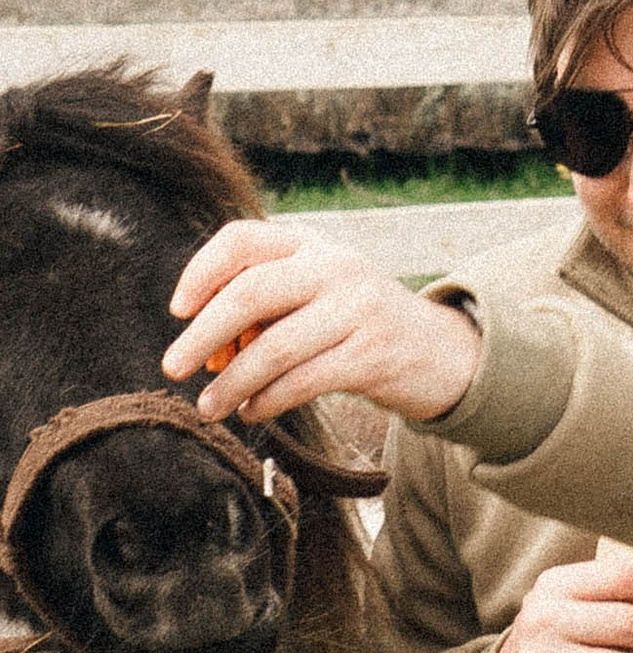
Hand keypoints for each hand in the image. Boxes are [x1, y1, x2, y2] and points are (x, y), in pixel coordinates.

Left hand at [164, 222, 484, 429]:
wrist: (440, 351)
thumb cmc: (355, 325)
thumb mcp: (315, 295)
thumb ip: (264, 307)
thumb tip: (201, 349)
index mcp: (312, 244)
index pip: (242, 240)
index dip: (201, 271)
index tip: (178, 310)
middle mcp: (336, 267)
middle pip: (251, 292)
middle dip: (203, 334)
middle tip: (173, 367)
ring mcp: (358, 309)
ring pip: (274, 347)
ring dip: (232, 382)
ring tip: (208, 406)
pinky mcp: (372, 354)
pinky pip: (302, 381)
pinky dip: (267, 400)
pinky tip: (252, 411)